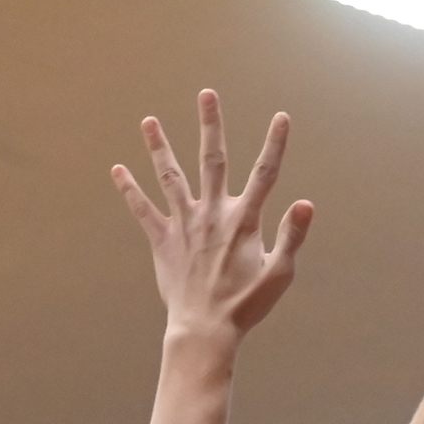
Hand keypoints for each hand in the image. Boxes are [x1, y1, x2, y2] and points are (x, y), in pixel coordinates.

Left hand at [114, 93, 311, 341]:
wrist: (205, 329)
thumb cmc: (246, 305)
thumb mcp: (279, 273)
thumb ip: (292, 236)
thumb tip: (306, 203)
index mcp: (243, 221)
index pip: (265, 174)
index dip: (275, 144)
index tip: (281, 117)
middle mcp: (212, 214)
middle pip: (212, 160)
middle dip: (211, 125)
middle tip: (206, 94)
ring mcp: (184, 224)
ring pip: (170, 176)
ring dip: (159, 147)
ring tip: (148, 121)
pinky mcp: (162, 240)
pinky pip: (142, 210)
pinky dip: (129, 189)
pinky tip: (117, 170)